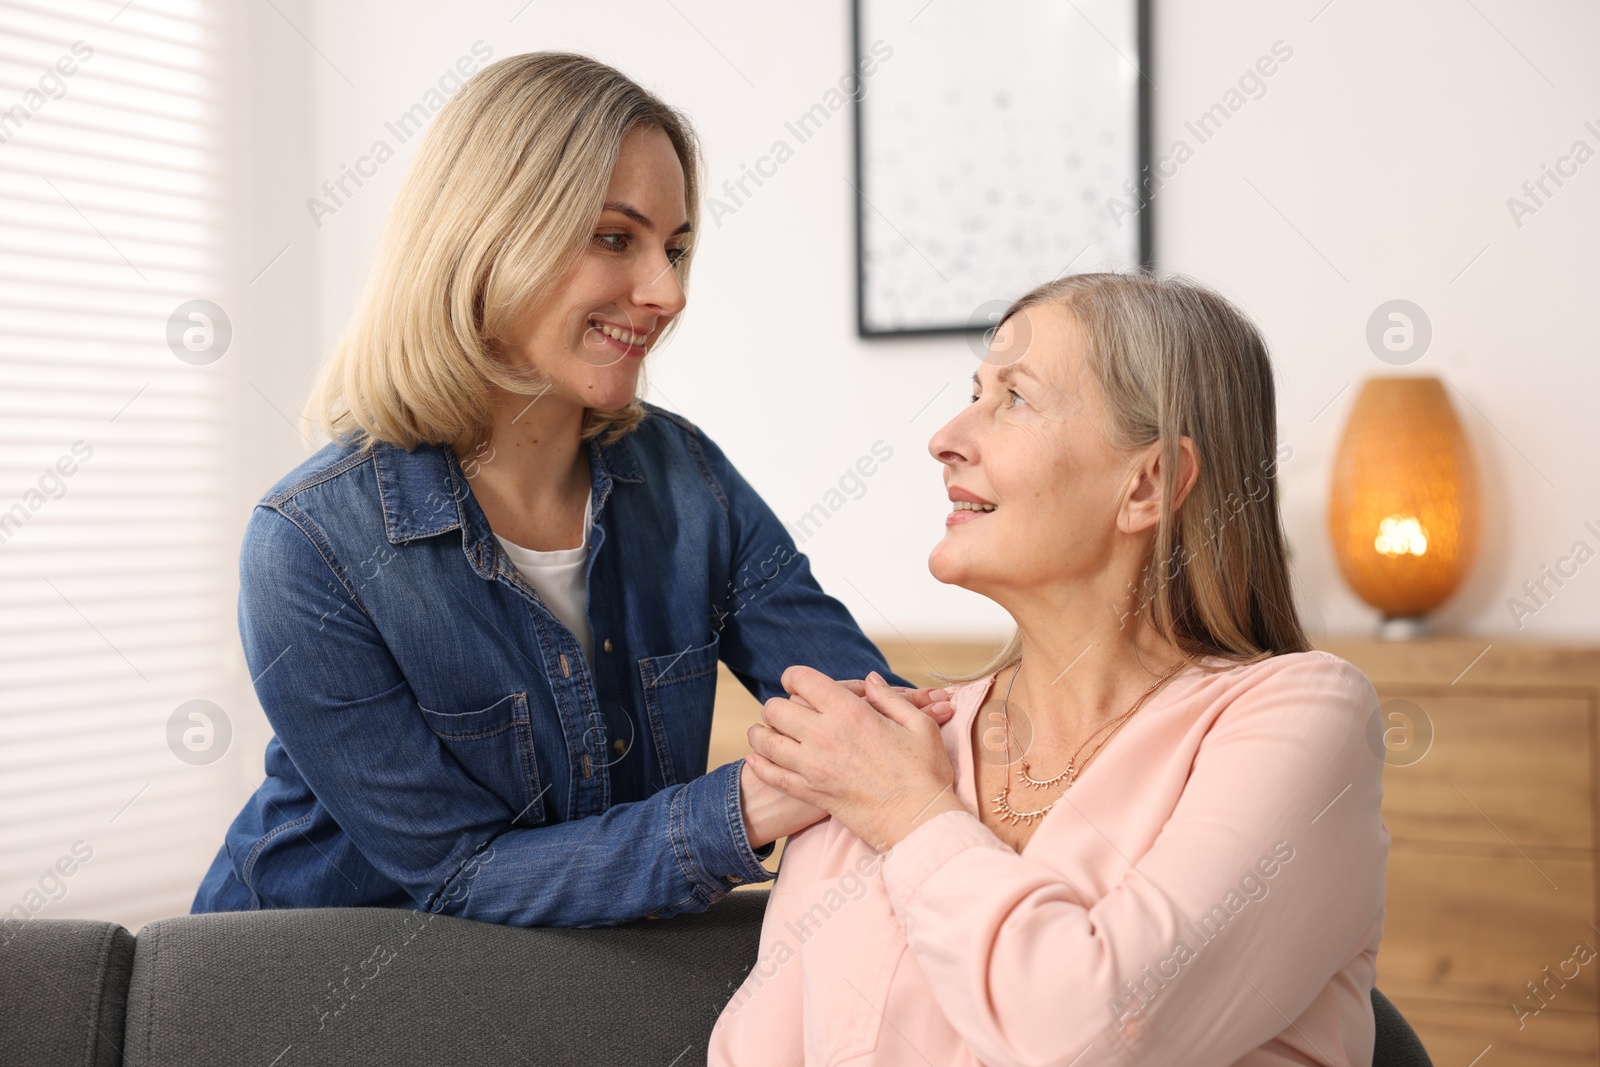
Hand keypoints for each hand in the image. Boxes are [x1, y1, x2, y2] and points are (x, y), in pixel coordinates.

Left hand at [746, 668, 963, 851]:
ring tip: (766, 733)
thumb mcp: (918, 725)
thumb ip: (889, 699)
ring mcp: (813, 766)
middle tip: (786, 710)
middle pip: (776, 708)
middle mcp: (825, 735)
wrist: (920, 822)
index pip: (803, 680)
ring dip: (762, 733)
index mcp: (850, 711)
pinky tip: (757, 759)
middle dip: (778, 705)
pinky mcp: (811, 793)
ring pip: (766, 740)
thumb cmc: (925, 773)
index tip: (795, 681)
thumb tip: (870, 680)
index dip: (794, 676)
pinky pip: (772, 775)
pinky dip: (759, 765)